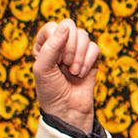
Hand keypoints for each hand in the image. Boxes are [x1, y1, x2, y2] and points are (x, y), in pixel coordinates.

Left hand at [33, 19, 98, 133]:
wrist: (68, 111)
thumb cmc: (50, 92)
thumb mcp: (42, 68)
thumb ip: (51, 45)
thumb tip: (66, 26)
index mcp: (44, 45)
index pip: (52, 27)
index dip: (56, 41)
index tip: (55, 60)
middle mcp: (61, 46)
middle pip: (70, 27)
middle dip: (70, 47)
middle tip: (65, 66)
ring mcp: (77, 52)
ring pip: (84, 36)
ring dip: (80, 56)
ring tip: (73, 72)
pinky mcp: (92, 60)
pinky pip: (95, 48)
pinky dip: (89, 60)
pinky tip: (82, 73)